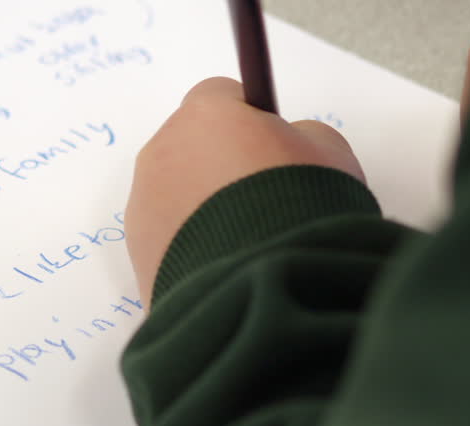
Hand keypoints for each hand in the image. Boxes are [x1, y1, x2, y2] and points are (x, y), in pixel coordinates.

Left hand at [124, 77, 365, 304]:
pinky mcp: (138, 253)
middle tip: (265, 199)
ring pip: (175, 193)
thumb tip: (293, 142)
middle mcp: (162, 151)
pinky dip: (191, 246)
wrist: (264, 286)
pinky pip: (167, 238)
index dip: (252, 119)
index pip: (221, 96)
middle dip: (223, 164)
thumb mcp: (332, 154)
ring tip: (247, 241)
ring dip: (204, 208)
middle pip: (192, 145)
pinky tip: (226, 266)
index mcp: (205, 114)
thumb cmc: (301, 211)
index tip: (274, 146)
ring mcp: (143, 204)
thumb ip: (306, 135)